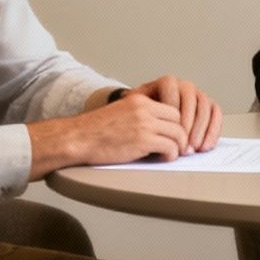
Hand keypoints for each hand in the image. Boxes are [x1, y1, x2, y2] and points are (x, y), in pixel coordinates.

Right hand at [51, 90, 193, 168]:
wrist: (78, 138)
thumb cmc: (95, 131)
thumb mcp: (120, 112)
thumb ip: (138, 115)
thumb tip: (157, 127)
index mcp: (139, 100)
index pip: (171, 109)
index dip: (176, 123)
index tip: (174, 135)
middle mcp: (144, 109)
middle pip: (179, 120)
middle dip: (181, 135)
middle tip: (178, 147)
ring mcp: (145, 124)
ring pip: (178, 134)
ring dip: (178, 147)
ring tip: (170, 154)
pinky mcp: (143, 141)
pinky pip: (170, 148)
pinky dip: (170, 155)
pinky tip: (162, 159)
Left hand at [129, 75, 222, 151]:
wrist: (149, 116)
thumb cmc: (141, 116)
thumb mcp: (136, 111)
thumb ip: (140, 113)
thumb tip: (143, 124)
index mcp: (165, 83)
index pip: (171, 88)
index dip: (172, 108)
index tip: (169, 128)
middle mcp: (184, 86)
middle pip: (191, 98)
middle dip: (189, 123)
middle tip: (184, 142)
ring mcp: (197, 95)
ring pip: (205, 107)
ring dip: (201, 129)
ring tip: (193, 148)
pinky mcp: (208, 106)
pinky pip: (216, 114)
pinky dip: (213, 130)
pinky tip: (205, 145)